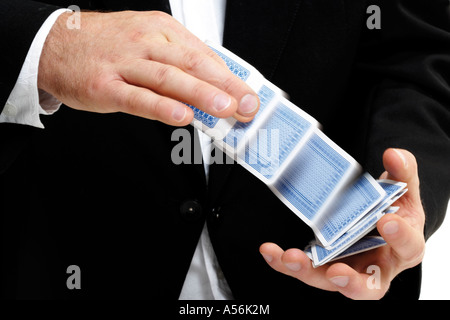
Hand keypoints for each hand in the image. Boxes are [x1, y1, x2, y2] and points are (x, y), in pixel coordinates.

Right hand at [38, 11, 258, 125]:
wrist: (55, 43)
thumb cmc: (106, 43)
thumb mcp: (147, 39)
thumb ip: (179, 63)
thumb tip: (213, 86)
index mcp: (161, 30)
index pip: (204, 54)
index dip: (230, 77)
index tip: (249, 95)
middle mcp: (145, 43)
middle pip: (192, 64)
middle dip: (224, 86)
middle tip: (247, 105)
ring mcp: (124, 64)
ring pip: (168, 78)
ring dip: (199, 94)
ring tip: (224, 109)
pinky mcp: (105, 86)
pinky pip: (137, 98)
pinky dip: (161, 107)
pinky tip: (181, 116)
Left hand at [260, 148, 425, 299]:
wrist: (381, 222)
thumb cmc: (396, 211)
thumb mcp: (404, 190)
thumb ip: (403, 171)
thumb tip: (393, 155)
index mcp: (404, 247)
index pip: (407, 247)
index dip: (399, 236)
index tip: (386, 220)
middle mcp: (377, 267)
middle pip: (368, 286)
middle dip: (351, 281)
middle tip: (335, 271)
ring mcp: (348, 268)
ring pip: (329, 281)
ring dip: (308, 271)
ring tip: (290, 257)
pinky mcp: (324, 265)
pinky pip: (306, 268)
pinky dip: (285, 262)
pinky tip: (270, 250)